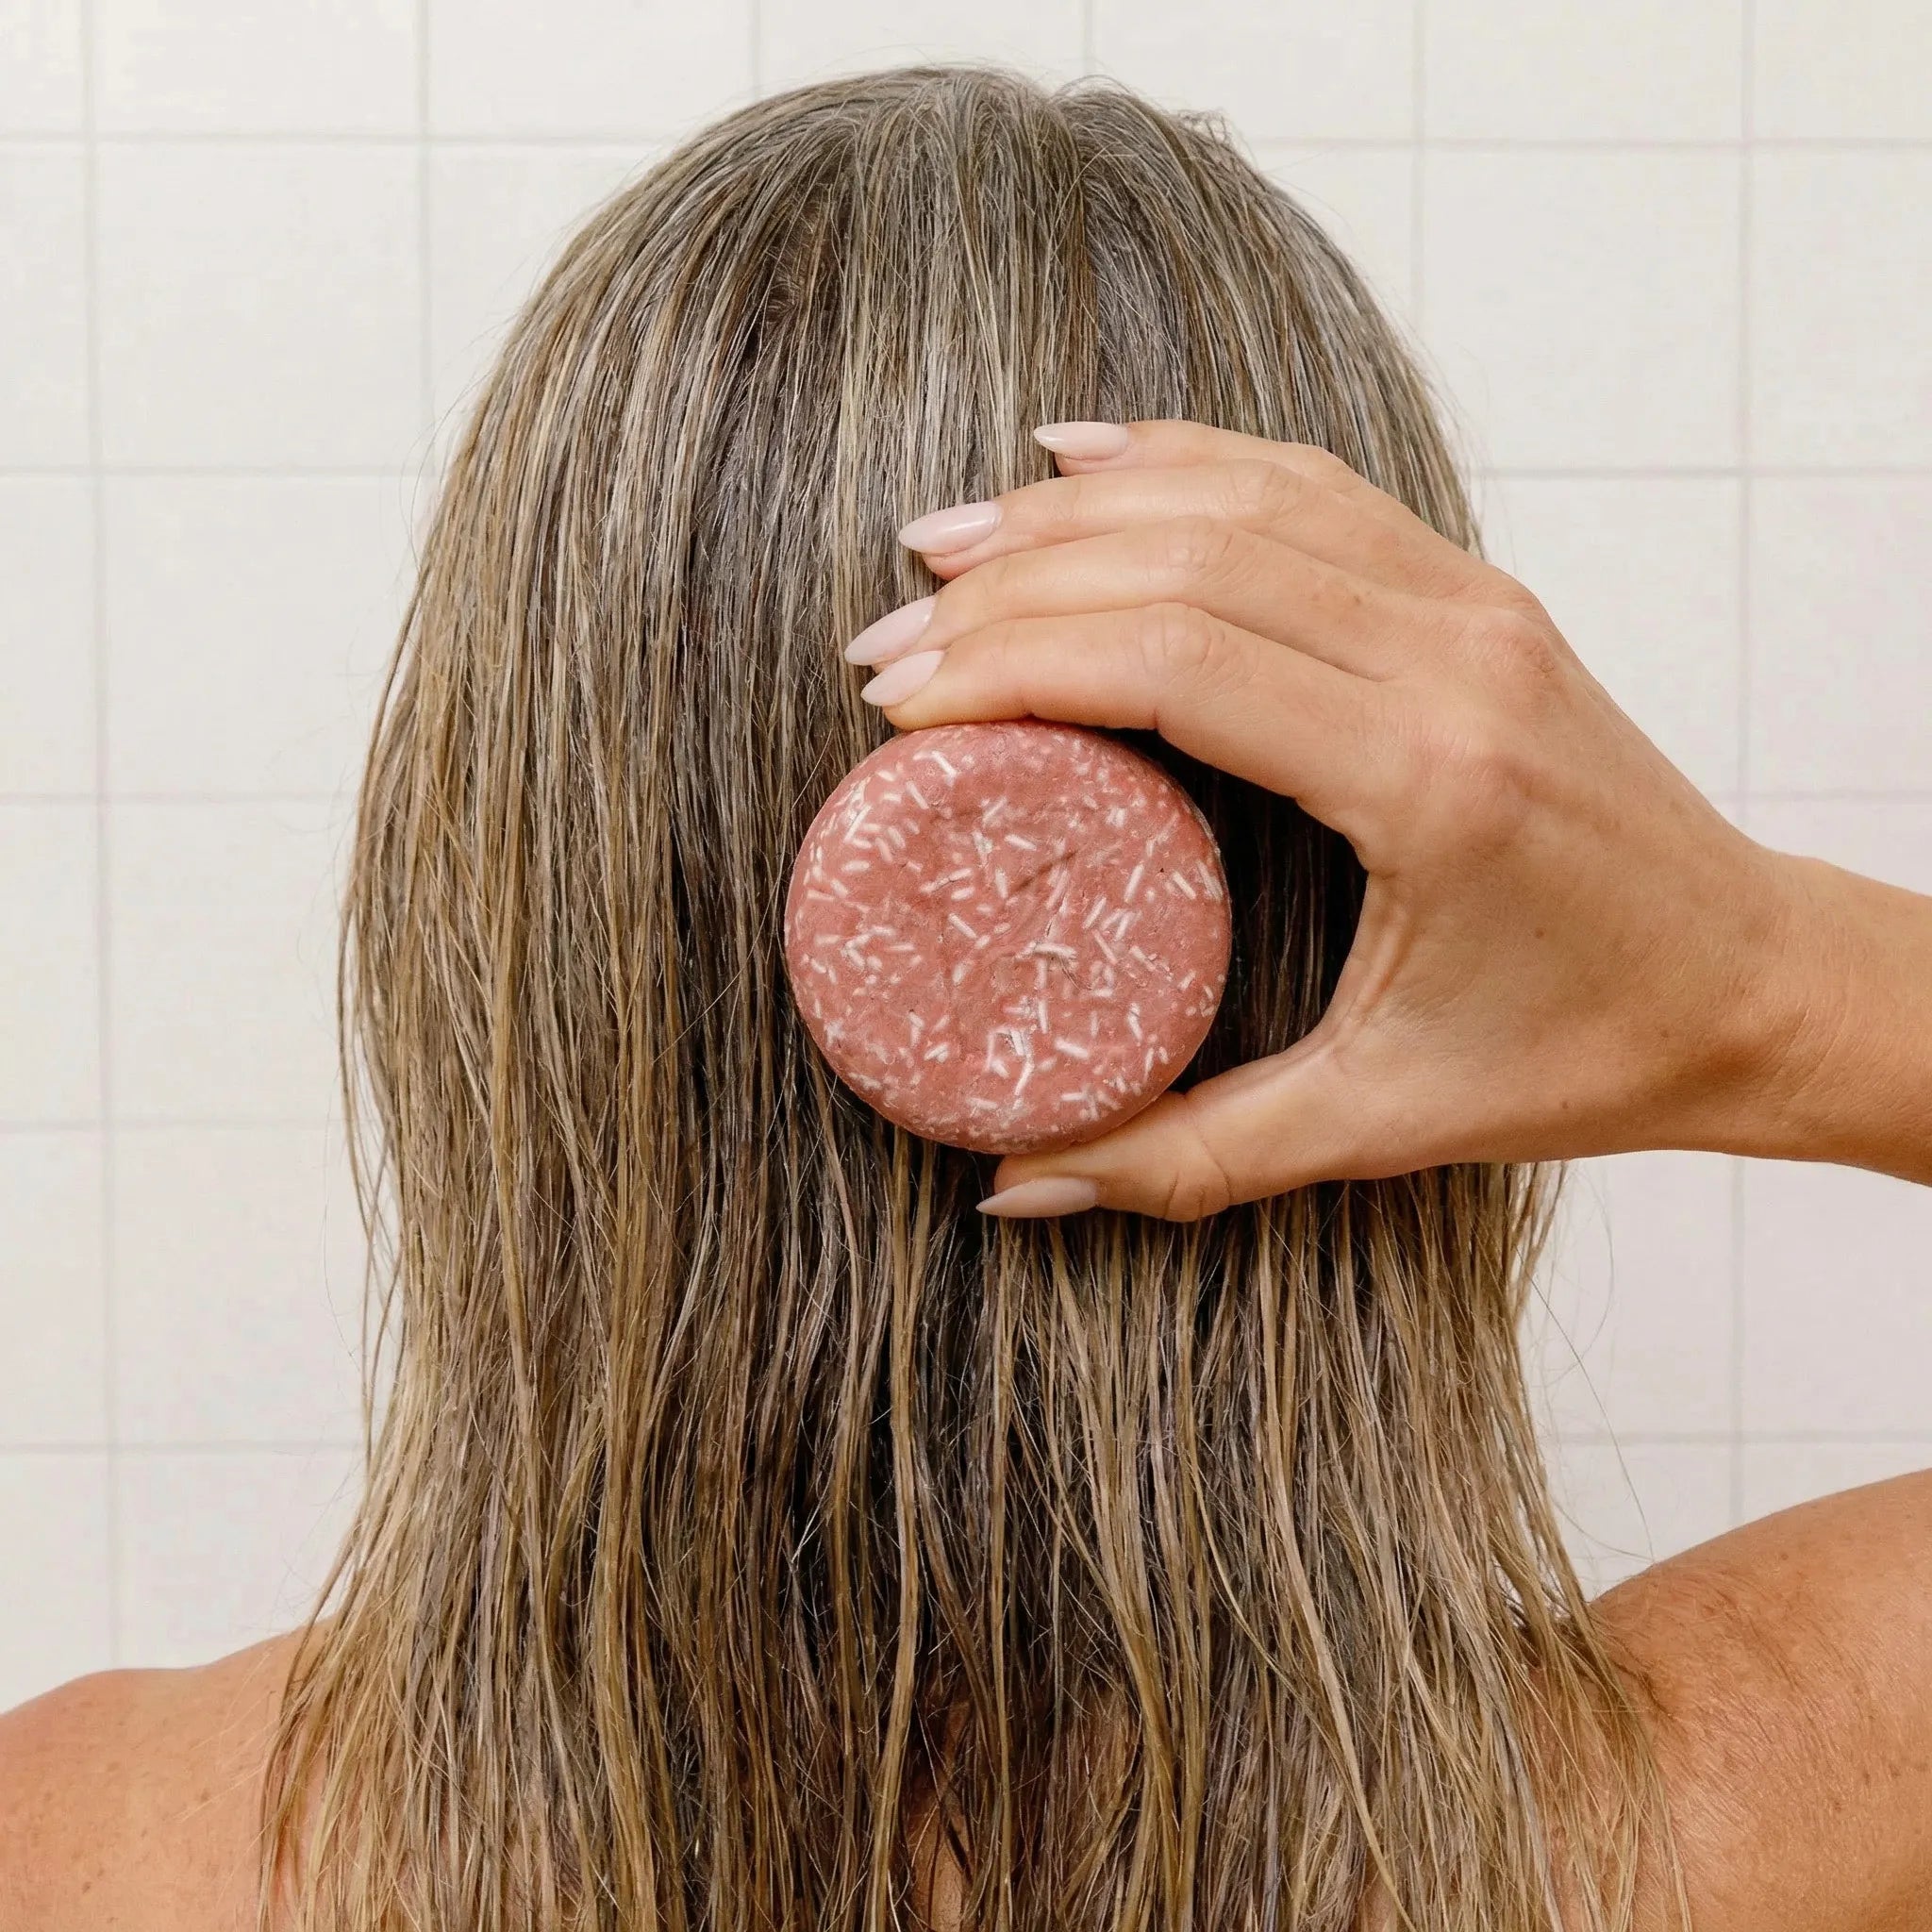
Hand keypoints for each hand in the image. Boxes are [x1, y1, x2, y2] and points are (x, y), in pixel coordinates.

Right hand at [852, 418, 1818, 1219]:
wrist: (1755, 981)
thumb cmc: (1589, 1049)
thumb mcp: (1378, 1123)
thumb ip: (1183, 1158)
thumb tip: (1009, 1183)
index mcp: (1425, 775)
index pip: (1173, 656)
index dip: (1012, 663)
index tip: (902, 710)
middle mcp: (1452, 655)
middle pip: (1183, 556)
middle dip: (1008, 590)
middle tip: (886, 648)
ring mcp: (1471, 602)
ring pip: (1238, 494)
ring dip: (1073, 512)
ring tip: (942, 548)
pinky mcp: (1476, 591)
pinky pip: (1308, 485)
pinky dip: (1184, 458)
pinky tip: (1084, 457)